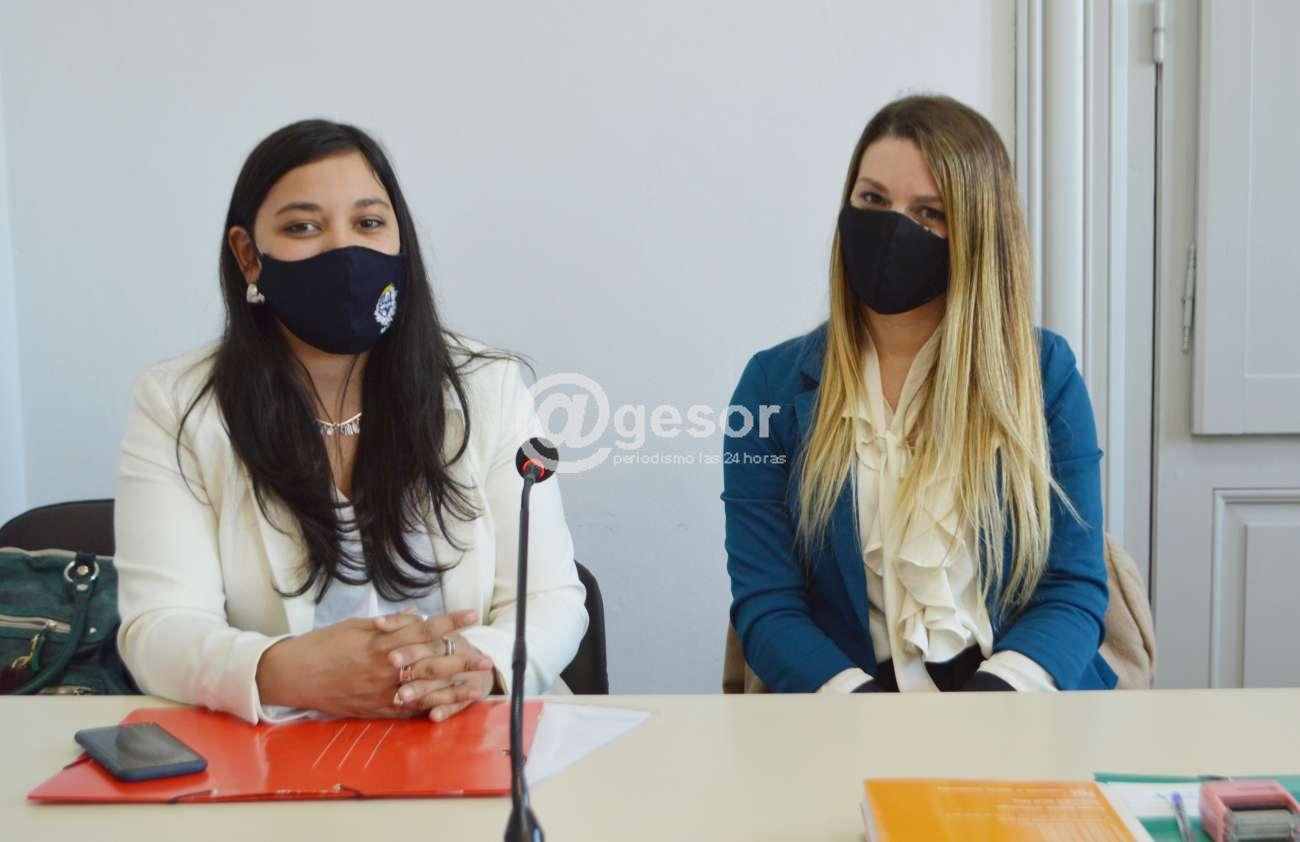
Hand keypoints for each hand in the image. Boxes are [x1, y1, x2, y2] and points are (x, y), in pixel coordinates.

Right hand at [254, 608, 479, 718]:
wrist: (294, 674)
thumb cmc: (324, 644)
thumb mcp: (356, 625)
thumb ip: (390, 623)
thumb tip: (417, 615)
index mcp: (380, 642)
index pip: (423, 629)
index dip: (450, 622)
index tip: (472, 616)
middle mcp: (384, 667)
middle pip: (430, 662)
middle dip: (461, 659)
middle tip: (486, 658)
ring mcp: (380, 691)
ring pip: (424, 690)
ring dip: (452, 687)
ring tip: (474, 685)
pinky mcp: (374, 709)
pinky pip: (406, 709)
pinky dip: (427, 707)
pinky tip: (447, 706)